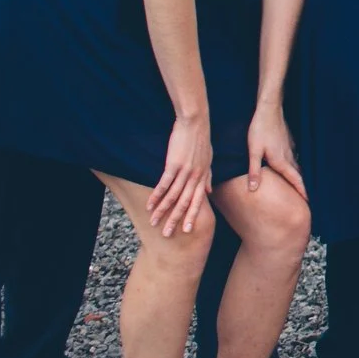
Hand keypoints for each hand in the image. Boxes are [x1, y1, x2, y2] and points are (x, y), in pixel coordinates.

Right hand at [149, 115, 215, 236]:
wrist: (196, 123)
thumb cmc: (201, 140)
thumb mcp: (208, 160)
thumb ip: (208, 177)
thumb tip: (208, 192)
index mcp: (203, 177)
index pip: (197, 201)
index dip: (192, 216)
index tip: (186, 231)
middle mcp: (195, 177)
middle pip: (185, 203)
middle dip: (176, 220)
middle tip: (168, 234)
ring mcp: (185, 171)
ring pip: (173, 196)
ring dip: (162, 211)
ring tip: (154, 222)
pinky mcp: (174, 165)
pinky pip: (164, 184)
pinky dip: (157, 196)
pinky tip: (150, 205)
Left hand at [244, 104, 303, 197]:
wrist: (269, 110)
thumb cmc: (260, 130)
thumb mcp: (254, 151)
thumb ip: (254, 171)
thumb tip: (253, 189)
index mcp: (280, 161)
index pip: (295, 180)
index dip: (301, 191)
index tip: (308, 202)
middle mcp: (288, 156)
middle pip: (298, 174)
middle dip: (301, 186)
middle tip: (304, 197)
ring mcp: (290, 147)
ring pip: (296, 165)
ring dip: (298, 176)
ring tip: (298, 184)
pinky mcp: (289, 141)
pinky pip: (293, 157)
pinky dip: (294, 165)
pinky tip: (290, 165)